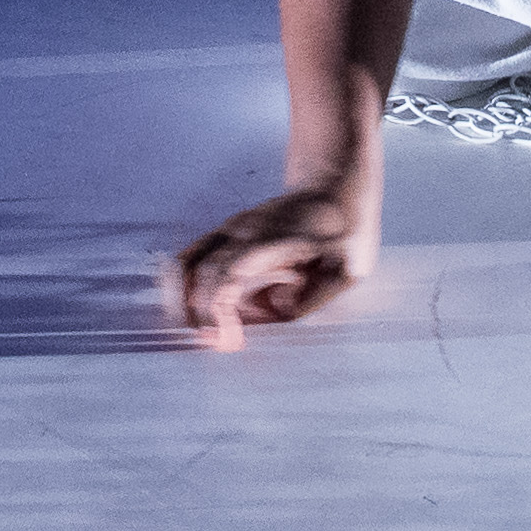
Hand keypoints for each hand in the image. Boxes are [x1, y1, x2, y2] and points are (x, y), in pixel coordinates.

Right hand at [168, 184, 374, 346]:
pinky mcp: (225, 237)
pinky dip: (183, 288)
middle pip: (197, 272)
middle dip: (199, 315)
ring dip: (181, 301)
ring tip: (197, 332)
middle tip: (218, 345)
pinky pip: (190, 260)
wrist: (333, 186)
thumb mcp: (349, 266)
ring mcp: (229, 230)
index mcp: (271, 237)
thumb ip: (316, 294)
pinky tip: (194, 314)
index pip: (227, 271)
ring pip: (184, 262)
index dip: (217, 307)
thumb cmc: (345, 228)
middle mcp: (241, 230)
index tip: (227, 339)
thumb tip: (277, 308)